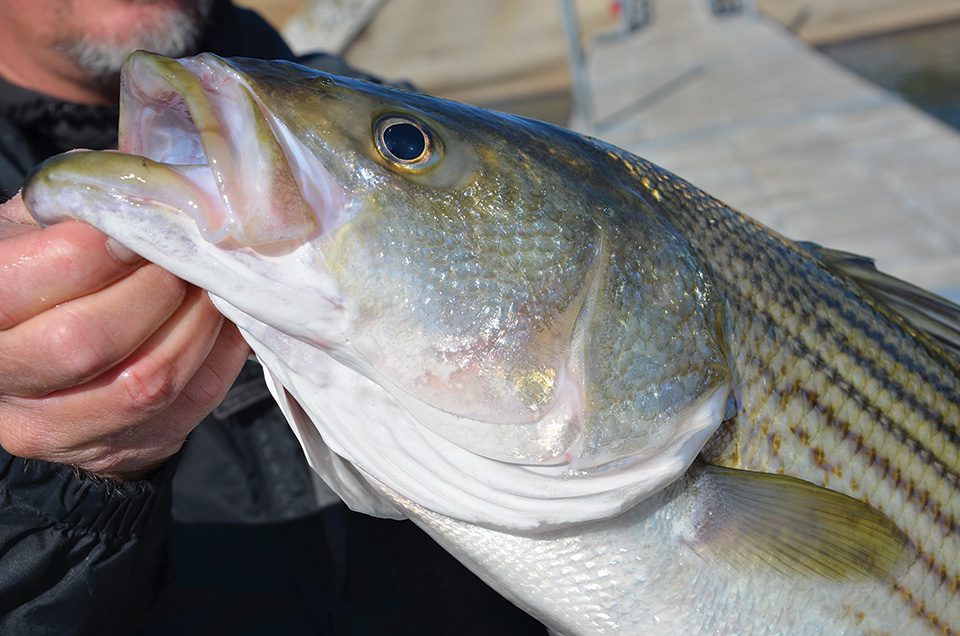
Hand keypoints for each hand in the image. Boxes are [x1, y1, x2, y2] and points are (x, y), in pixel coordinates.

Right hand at [0, 194, 250, 479]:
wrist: (51, 369)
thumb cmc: (45, 278)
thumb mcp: (33, 231)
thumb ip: (72, 209)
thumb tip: (140, 186)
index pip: (19, 286)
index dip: (90, 253)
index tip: (138, 228)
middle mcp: (3, 381)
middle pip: (86, 341)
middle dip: (154, 289)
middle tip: (185, 255)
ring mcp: (58, 428)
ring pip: (145, 381)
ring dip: (197, 322)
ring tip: (211, 281)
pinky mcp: (120, 450)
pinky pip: (190, 403)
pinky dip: (219, 352)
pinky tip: (224, 317)